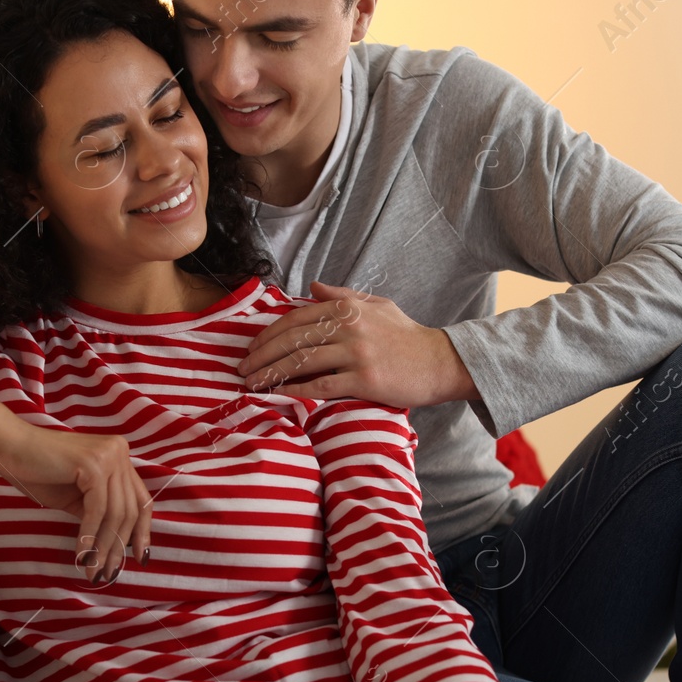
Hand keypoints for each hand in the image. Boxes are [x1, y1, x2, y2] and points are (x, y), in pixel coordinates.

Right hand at [0, 423, 152, 584]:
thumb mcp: (77, 497)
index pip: (141, 499)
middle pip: (130, 510)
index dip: (143, 531)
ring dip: (103, 547)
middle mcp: (120, 452)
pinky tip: (82, 556)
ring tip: (93, 571)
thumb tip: (119, 544)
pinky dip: (89, 536)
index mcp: (119, 456)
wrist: (8, 446)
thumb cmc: (38, 472)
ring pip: (116, 513)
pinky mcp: (94, 464)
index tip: (139, 557)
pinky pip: (97, 510)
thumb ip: (100, 512)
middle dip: (118, 547)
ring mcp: (109, 455)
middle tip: (107, 573)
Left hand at [237, 281, 478, 408]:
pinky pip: (321, 385)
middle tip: (242, 368)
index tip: (252, 348)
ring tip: (252, 383)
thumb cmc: (407, 336)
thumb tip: (312, 286)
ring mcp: (356, 353)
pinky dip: (296, 390)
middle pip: (293, 339)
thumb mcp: (377, 305)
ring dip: (271, 373)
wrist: (439, 362)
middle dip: (262, 354)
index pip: (297, 318)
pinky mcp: (364, 380)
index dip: (269, 334)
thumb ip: (343, 296)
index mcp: (348, 308)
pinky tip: (278, 394)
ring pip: (302, 361)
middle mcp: (350, 327)